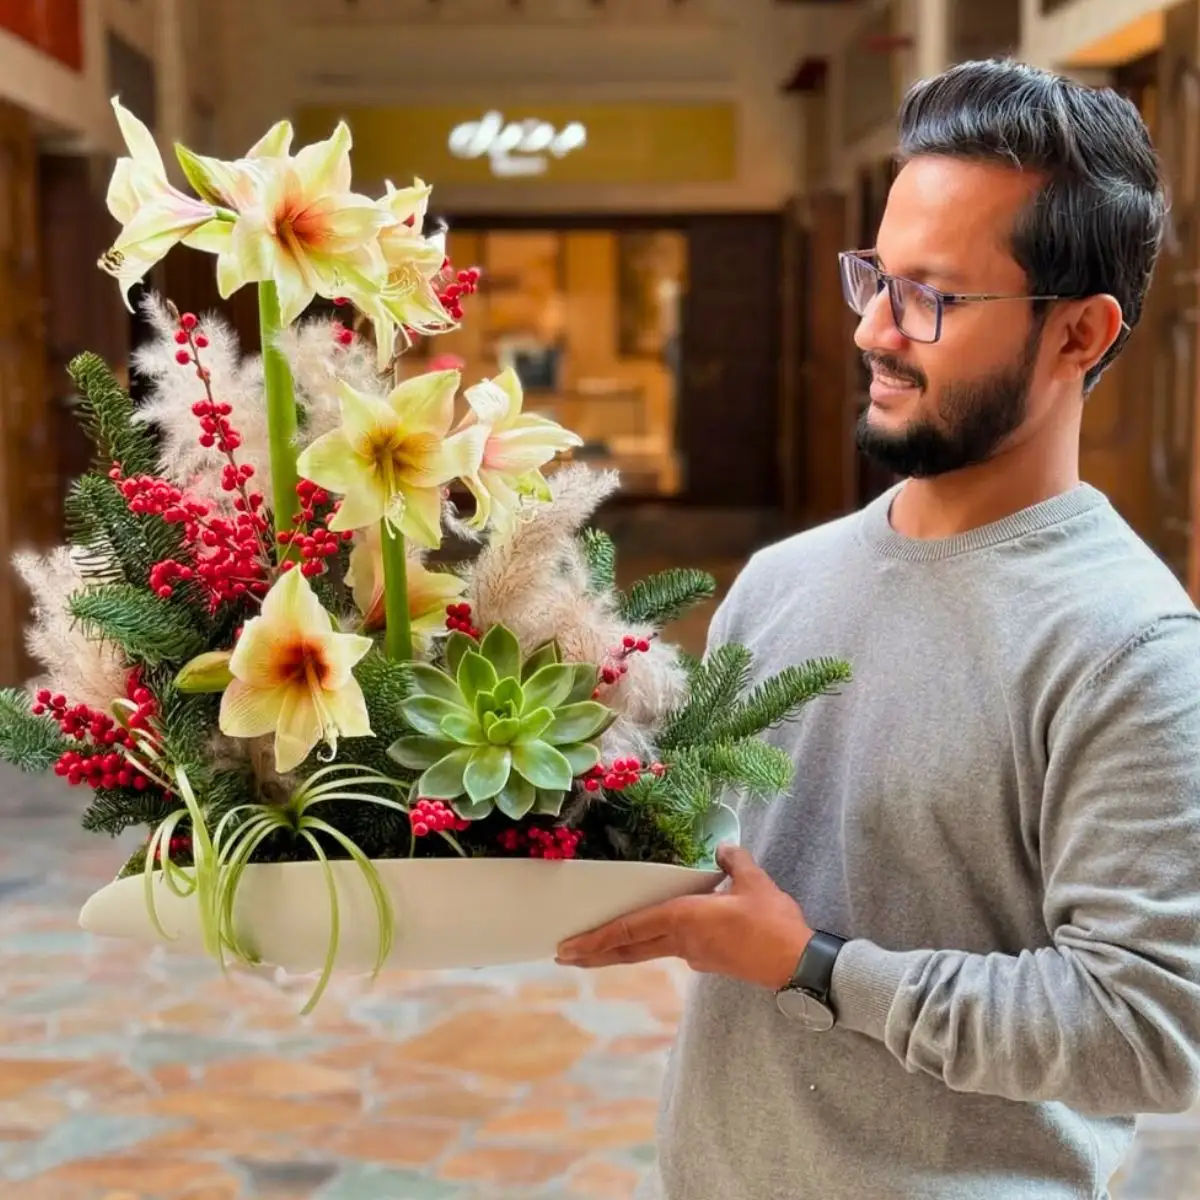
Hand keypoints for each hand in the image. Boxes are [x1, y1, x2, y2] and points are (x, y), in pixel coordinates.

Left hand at [555, 844, 812, 989]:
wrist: (797, 963)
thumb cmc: (772, 922)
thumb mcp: (753, 882)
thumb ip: (734, 862)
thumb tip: (724, 848)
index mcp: (683, 919)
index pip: (630, 929)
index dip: (597, 937)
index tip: (569, 946)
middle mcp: (681, 941)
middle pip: (629, 947)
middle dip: (595, 952)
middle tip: (564, 954)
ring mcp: (694, 955)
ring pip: (647, 950)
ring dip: (619, 950)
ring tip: (595, 949)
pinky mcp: (709, 961)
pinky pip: (671, 948)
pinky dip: (651, 944)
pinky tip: (653, 935)